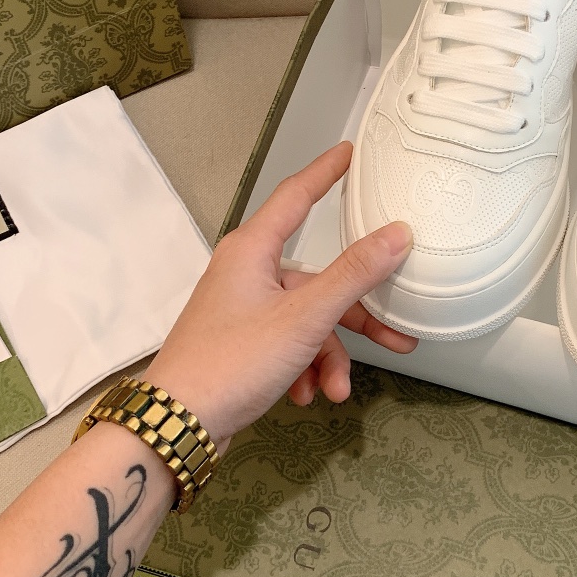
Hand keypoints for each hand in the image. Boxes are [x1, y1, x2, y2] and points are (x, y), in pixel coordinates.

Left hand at [147, 141, 415, 449]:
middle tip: (398, 337)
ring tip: (336, 392)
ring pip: (308, 321)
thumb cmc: (231, 363)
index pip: (297, 196)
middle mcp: (247, 273)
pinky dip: (305, 369)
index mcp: (253, 250)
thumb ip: (353, 275)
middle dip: (356, 316)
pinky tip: (307, 396)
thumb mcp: (304, 318)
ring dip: (328, 357)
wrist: (178, 424)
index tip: (349, 152)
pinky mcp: (243, 343)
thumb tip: (396, 235)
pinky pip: (290, 345)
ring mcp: (244, 309)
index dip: (326, 172)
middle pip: (318, 280)